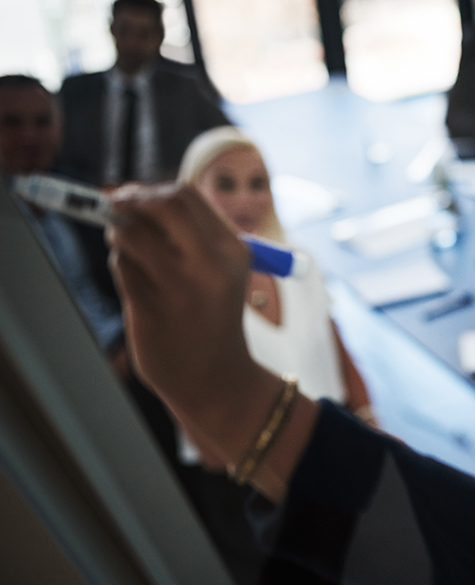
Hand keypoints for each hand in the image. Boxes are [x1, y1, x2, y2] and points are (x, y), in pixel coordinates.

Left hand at [107, 184, 276, 465]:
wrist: (216, 378)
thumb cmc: (211, 318)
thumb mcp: (218, 271)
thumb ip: (186, 235)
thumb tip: (127, 195)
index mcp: (232, 250)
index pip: (184, 195)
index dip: (149, 190)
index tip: (132, 197)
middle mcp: (210, 263)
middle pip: (161, 203)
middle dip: (129, 200)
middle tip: (114, 207)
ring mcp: (180, 284)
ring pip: (132, 233)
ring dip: (119, 234)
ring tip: (127, 250)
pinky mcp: (152, 305)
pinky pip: (122, 266)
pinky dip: (121, 264)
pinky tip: (135, 281)